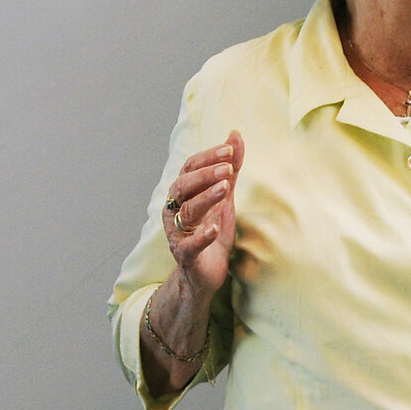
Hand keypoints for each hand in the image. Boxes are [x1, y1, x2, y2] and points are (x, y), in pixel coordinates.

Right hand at [163, 131, 244, 301]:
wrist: (204, 275)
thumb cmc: (212, 233)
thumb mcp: (224, 198)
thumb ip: (230, 170)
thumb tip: (236, 134)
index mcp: (183, 194)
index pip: (190, 168)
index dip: (208, 157)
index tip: (230, 149)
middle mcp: (175, 210)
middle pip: (183, 186)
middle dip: (205, 174)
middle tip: (228, 167)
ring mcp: (178, 233)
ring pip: (187, 212)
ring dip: (206, 198)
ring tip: (226, 188)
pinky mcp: (185, 255)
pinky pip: (189, 245)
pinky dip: (202, 236)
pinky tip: (214, 228)